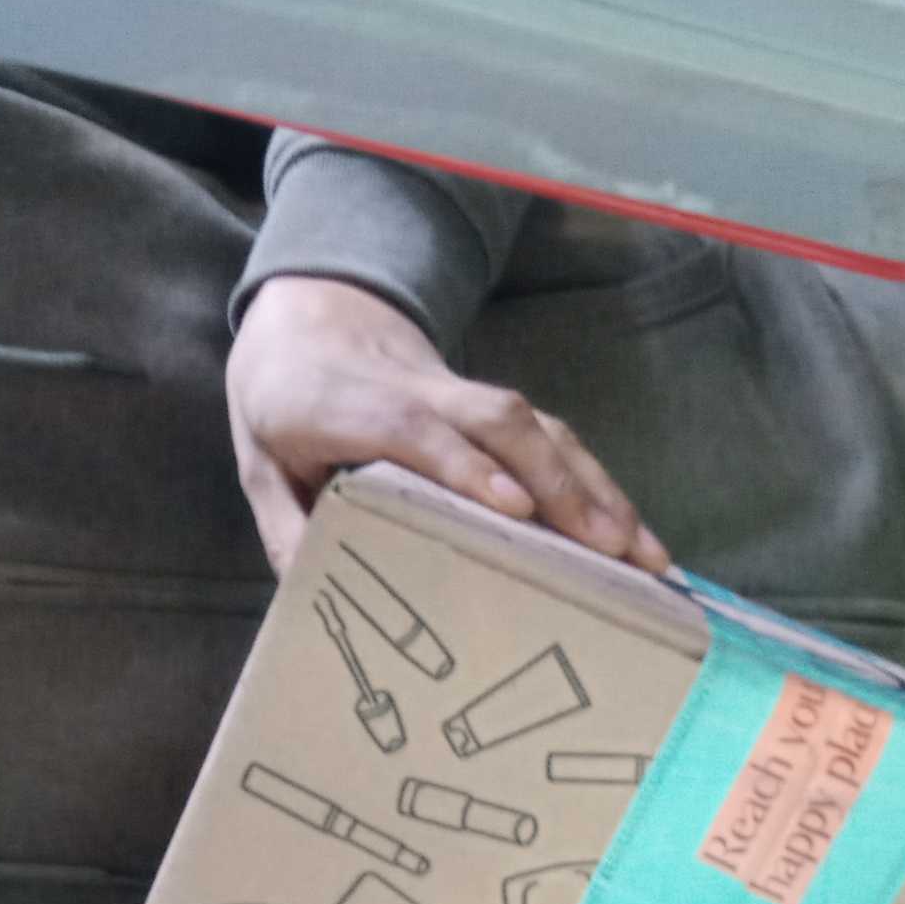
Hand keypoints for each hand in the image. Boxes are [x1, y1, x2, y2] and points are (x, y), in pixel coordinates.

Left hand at [228, 275, 669, 577]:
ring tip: (645, 556)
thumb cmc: (284, 400)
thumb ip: (284, 523)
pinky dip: (595, 483)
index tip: (514, 507)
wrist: (310, 315)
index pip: (417, 429)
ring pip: (539, 428)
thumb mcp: (259, 463)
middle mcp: (422, 393)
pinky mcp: (491, 409)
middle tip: (608, 550)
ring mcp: (464, 396)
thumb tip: (317, 588)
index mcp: (351, 405)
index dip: (467, 464)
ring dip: (598, 489)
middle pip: (502, 423)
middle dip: (561, 483)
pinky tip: (631, 533)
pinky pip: (551, 438)